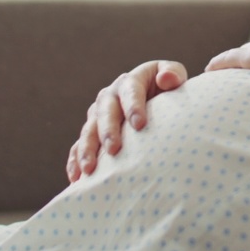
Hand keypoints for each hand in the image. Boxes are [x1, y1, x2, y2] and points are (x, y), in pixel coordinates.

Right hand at [66, 60, 187, 182]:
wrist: (156, 102)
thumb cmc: (168, 90)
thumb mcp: (174, 76)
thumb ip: (173, 73)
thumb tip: (166, 79)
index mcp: (130, 81)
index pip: (130, 90)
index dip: (133, 106)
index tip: (139, 125)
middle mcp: (110, 96)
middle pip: (105, 111)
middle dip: (108, 130)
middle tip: (114, 149)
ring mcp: (98, 115)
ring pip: (89, 130)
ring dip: (87, 149)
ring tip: (90, 169)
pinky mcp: (91, 132)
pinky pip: (78, 146)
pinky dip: (76, 161)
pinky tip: (77, 177)